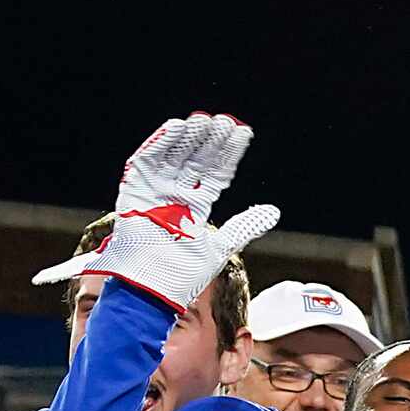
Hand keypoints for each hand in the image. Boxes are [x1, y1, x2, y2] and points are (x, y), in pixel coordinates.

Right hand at [30, 113, 280, 313]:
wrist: (152, 289)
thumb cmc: (182, 275)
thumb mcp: (221, 247)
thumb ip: (246, 226)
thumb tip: (274, 211)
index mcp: (195, 208)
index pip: (215, 174)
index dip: (229, 154)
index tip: (244, 134)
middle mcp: (176, 197)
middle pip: (196, 161)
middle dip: (211, 142)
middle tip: (227, 123)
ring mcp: (155, 192)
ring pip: (174, 157)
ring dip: (189, 138)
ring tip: (206, 122)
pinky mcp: (135, 192)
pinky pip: (146, 162)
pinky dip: (159, 144)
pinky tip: (177, 128)